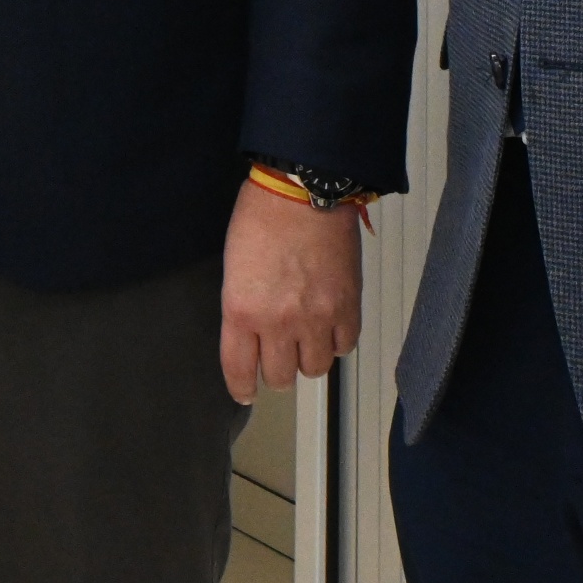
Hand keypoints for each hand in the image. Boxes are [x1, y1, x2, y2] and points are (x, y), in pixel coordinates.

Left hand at [218, 178, 361, 404]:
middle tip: (278, 355)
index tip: (244, 392)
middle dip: (276, 370)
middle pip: (279, 377)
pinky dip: (337, 342)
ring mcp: (316, 318)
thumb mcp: (234, 265)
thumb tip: (251, 334)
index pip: (239, 369)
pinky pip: (344, 347)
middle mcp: (278, 322)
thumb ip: (243, 306)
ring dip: (308, 358)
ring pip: (315, 369)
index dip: (241, 387)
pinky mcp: (347, 308)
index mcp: (242, 310)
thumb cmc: (262, 217)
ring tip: (306, 340)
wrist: (304, 191)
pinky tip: (330, 327)